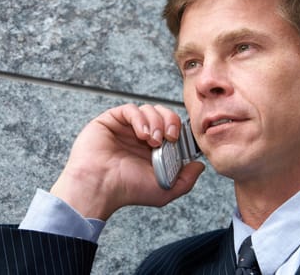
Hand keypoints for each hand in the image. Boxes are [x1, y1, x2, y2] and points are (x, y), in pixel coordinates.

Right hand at [50, 103, 204, 219]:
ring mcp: (124, 127)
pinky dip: (140, 118)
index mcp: (151, 149)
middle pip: (162, 114)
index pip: (171, 127)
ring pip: (148, 109)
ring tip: (153, 140)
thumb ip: (185, 180)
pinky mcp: (110, 120)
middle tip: (170, 136)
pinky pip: (130, 109)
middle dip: (170, 121)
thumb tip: (199, 165)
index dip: (178, 129)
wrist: (100, 187)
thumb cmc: (127, 190)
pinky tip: (141, 133)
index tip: (180, 139)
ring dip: (156, 121)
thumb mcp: (164, 190)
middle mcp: (138, 136)